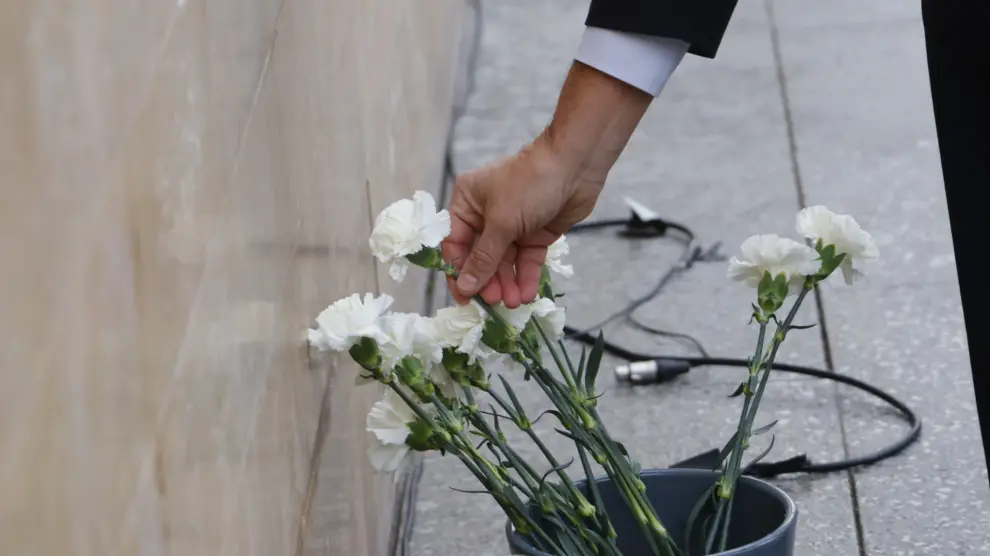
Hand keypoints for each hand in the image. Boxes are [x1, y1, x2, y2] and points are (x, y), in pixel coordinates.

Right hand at [442, 135, 604, 307]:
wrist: (576, 166)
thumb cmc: (530, 184)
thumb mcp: (502, 222)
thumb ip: (483, 258)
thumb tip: (465, 287)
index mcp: (467, 203)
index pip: (455, 244)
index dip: (458, 272)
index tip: (465, 298)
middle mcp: (486, 216)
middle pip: (480, 258)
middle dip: (488, 281)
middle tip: (495, 302)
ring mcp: (511, 227)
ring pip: (504, 263)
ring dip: (508, 284)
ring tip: (514, 303)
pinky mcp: (534, 235)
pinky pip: (526, 261)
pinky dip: (526, 277)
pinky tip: (528, 293)